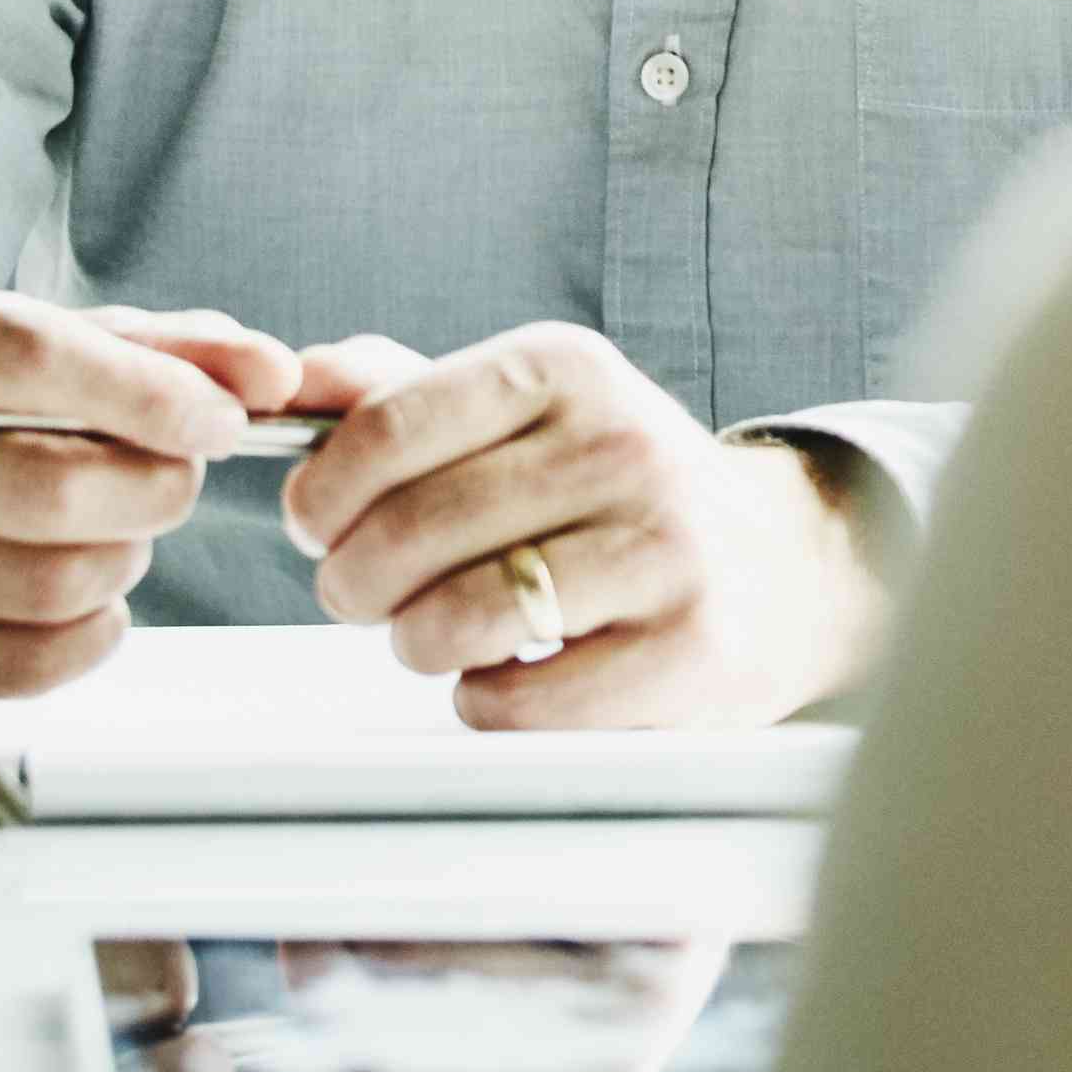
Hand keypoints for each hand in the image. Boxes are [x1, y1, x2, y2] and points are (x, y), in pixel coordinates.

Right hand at [0, 287, 296, 698]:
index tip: (226, 423)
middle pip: (49, 487)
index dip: (148, 394)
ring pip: (50, 581)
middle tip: (176, 479)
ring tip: (121, 529)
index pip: (30, 358)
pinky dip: (95, 636)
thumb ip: (184, 350)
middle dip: (156, 490)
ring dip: (127, 558)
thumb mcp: (86, 342)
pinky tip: (97, 598)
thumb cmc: (8, 398)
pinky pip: (24, 664)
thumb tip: (274, 378)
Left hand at [277, 323, 883, 728]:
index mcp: (567, 368)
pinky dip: (483, 702)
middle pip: (407, 533)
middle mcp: (624, 443)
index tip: (317, 526)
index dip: (320, 496)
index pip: (385, 431)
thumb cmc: (611, 492)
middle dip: (355, 583)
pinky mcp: (687, 648)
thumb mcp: (522, 414)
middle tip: (366, 595)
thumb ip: (397, 394)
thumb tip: (293, 383)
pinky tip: (511, 672)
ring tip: (438, 634)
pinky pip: (514, 703)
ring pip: (455, 621)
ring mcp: (664, 546)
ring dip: (416, 645)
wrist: (777, 567)